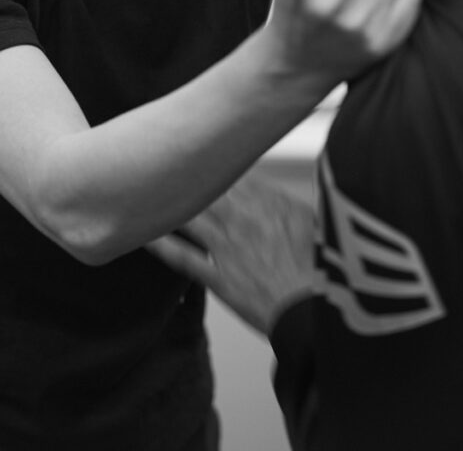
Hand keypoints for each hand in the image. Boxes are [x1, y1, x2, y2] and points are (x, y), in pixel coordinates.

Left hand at [148, 170, 315, 334]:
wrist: (318, 311)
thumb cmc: (322, 271)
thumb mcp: (312, 223)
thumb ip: (284, 203)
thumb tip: (269, 193)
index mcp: (269, 201)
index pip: (230, 170)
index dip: (208, 158)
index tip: (192, 150)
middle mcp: (244, 217)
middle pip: (202, 185)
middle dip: (179, 170)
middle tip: (157, 158)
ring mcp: (228, 246)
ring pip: (188, 215)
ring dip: (163, 202)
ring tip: (140, 189)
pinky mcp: (220, 278)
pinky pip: (183, 258)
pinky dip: (161, 246)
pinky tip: (143, 236)